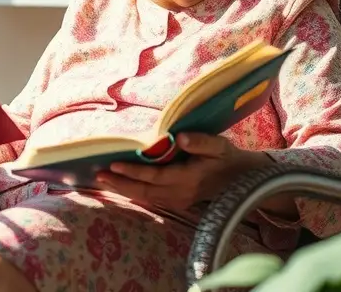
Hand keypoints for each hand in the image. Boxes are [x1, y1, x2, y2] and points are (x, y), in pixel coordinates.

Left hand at [95, 133, 267, 215]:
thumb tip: (181, 137)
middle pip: (145, 192)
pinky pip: (152, 200)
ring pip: (146, 198)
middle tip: (98, 175)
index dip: (134, 172)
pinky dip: (134, 193)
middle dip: (120, 184)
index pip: (155, 176)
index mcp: (189, 178)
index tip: (114, 165)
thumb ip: (201, 142)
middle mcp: (182, 193)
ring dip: (124, 190)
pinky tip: (120, 186)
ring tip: (103, 179)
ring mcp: (180, 201)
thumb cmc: (227, 158)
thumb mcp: (220, 145)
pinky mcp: (178, 203)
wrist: (242, 180)